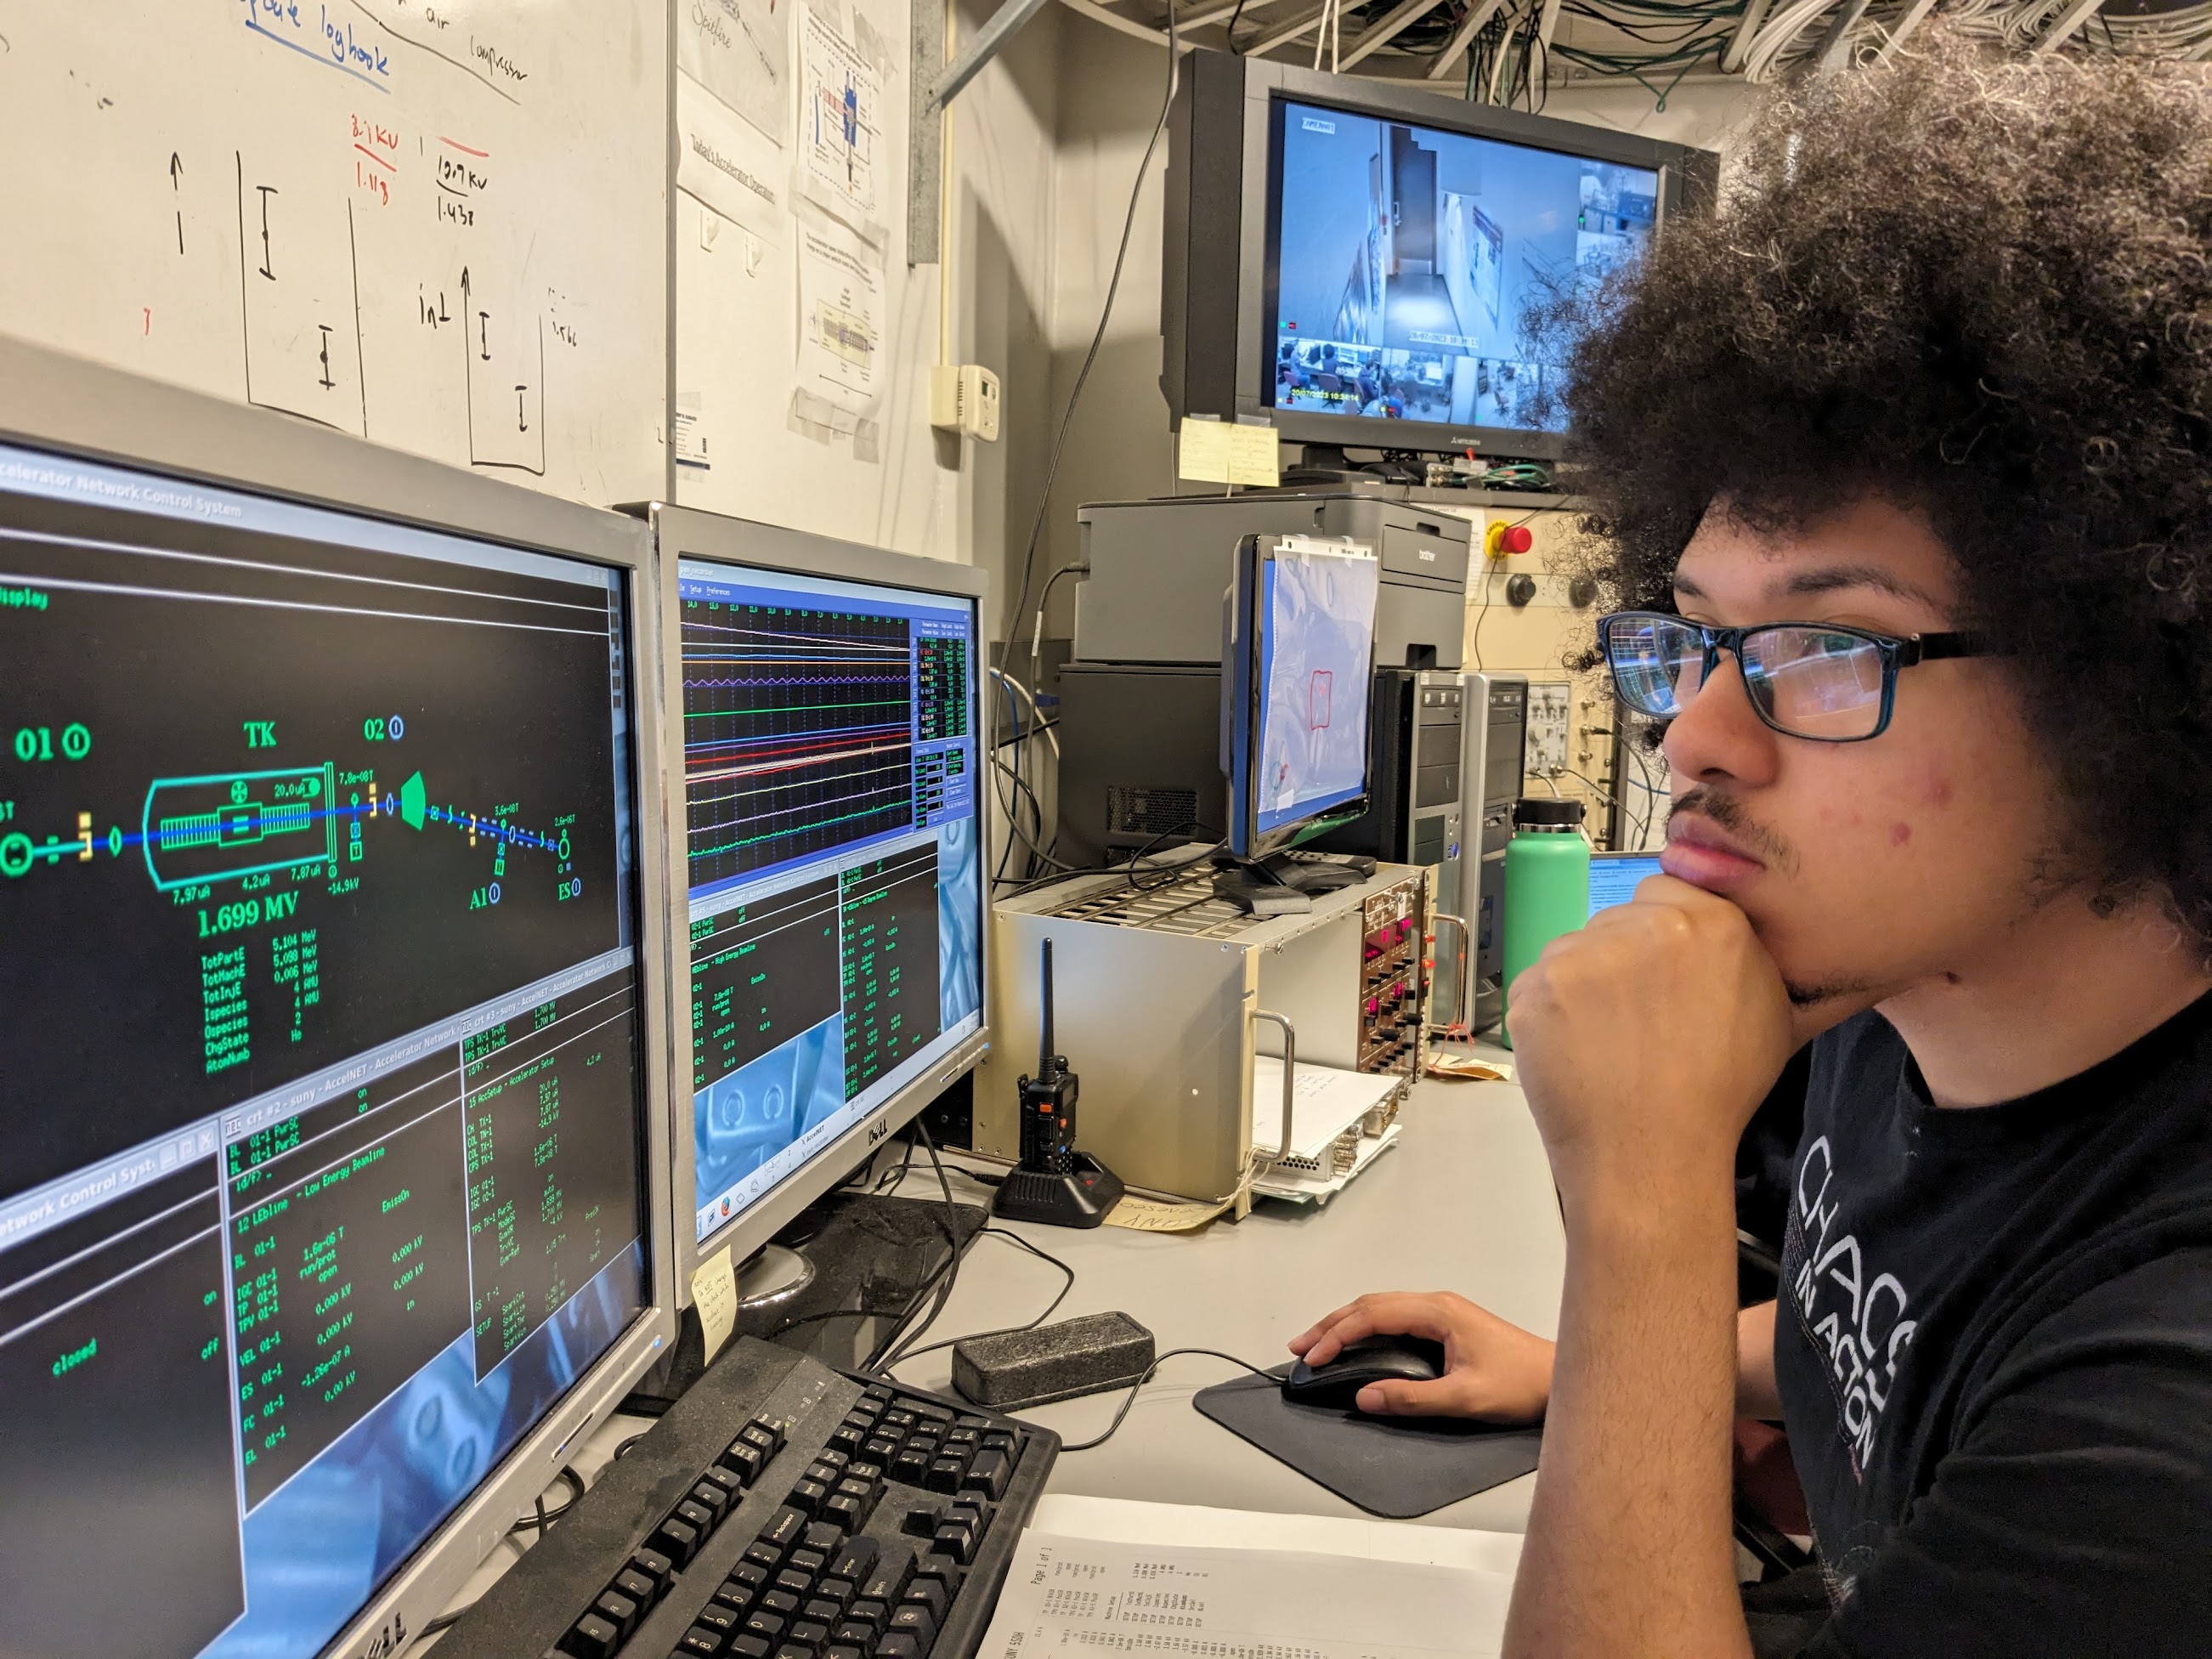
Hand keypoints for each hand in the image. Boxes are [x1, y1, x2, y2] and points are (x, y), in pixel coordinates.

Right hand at [1288, 1291, 1553, 1421]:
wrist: (1558, 1379)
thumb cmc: (1523, 1383)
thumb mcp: (1465, 1397)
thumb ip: (1412, 1398)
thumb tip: (1367, 1396)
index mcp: (1438, 1312)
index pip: (1373, 1315)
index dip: (1338, 1336)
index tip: (1314, 1357)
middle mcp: (1437, 1304)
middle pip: (1370, 1305)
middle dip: (1331, 1325)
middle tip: (1301, 1347)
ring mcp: (1441, 1312)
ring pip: (1380, 1308)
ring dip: (1347, 1324)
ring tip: (1318, 1344)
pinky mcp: (1446, 1324)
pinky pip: (1394, 1317)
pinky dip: (1367, 1328)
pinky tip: (1357, 1342)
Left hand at [1505, 874, 1795, 1214]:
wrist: (1651, 1157)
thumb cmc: (1716, 1098)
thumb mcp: (1770, 1016)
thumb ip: (1743, 956)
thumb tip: (1720, 932)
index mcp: (1712, 923)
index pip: (1666, 890)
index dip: (1660, 931)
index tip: (1659, 969)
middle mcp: (1646, 925)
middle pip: (1617, 921)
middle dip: (1622, 959)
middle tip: (1634, 1018)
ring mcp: (1583, 953)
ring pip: (1576, 951)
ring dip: (1584, 985)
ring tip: (1606, 1043)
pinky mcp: (1537, 984)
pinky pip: (1540, 984)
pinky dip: (1551, 1014)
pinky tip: (1576, 1051)